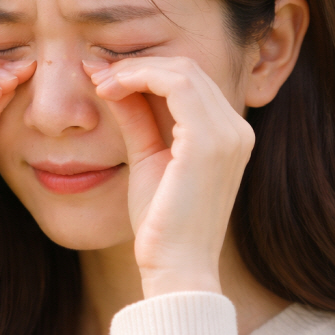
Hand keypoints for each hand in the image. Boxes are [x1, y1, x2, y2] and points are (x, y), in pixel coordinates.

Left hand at [85, 57, 253, 298]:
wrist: (175, 268)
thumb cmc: (161, 226)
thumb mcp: (147, 159)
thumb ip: (137, 119)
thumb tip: (111, 82)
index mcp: (228, 136)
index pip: (190, 82)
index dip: (146, 71)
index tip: (104, 78)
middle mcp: (236, 130)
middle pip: (188, 69)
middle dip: (138, 65)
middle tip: (97, 74)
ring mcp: (228, 134)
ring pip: (182, 70)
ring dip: (135, 69)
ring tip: (101, 82)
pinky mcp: (208, 141)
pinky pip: (176, 84)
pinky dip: (140, 77)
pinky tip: (110, 90)